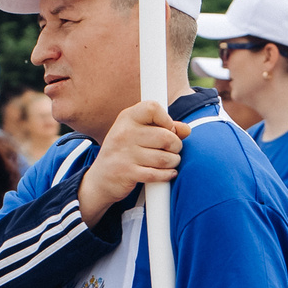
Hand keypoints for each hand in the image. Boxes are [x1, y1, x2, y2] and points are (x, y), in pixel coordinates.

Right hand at [76, 102, 189, 225]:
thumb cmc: (124, 152)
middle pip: (166, 136)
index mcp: (126, 118)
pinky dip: (167, 175)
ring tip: (169, 162)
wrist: (100, 179)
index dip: (166, 119)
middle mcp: (124, 133)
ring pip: (165, 158)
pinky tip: (167, 173)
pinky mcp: (127, 173)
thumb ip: (164, 128)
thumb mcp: (138, 134)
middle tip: (172, 150)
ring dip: (173, 162)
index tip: (167, 129)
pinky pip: (157, 174)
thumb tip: (187, 130)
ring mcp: (124, 154)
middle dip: (175, 146)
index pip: (153, 108)